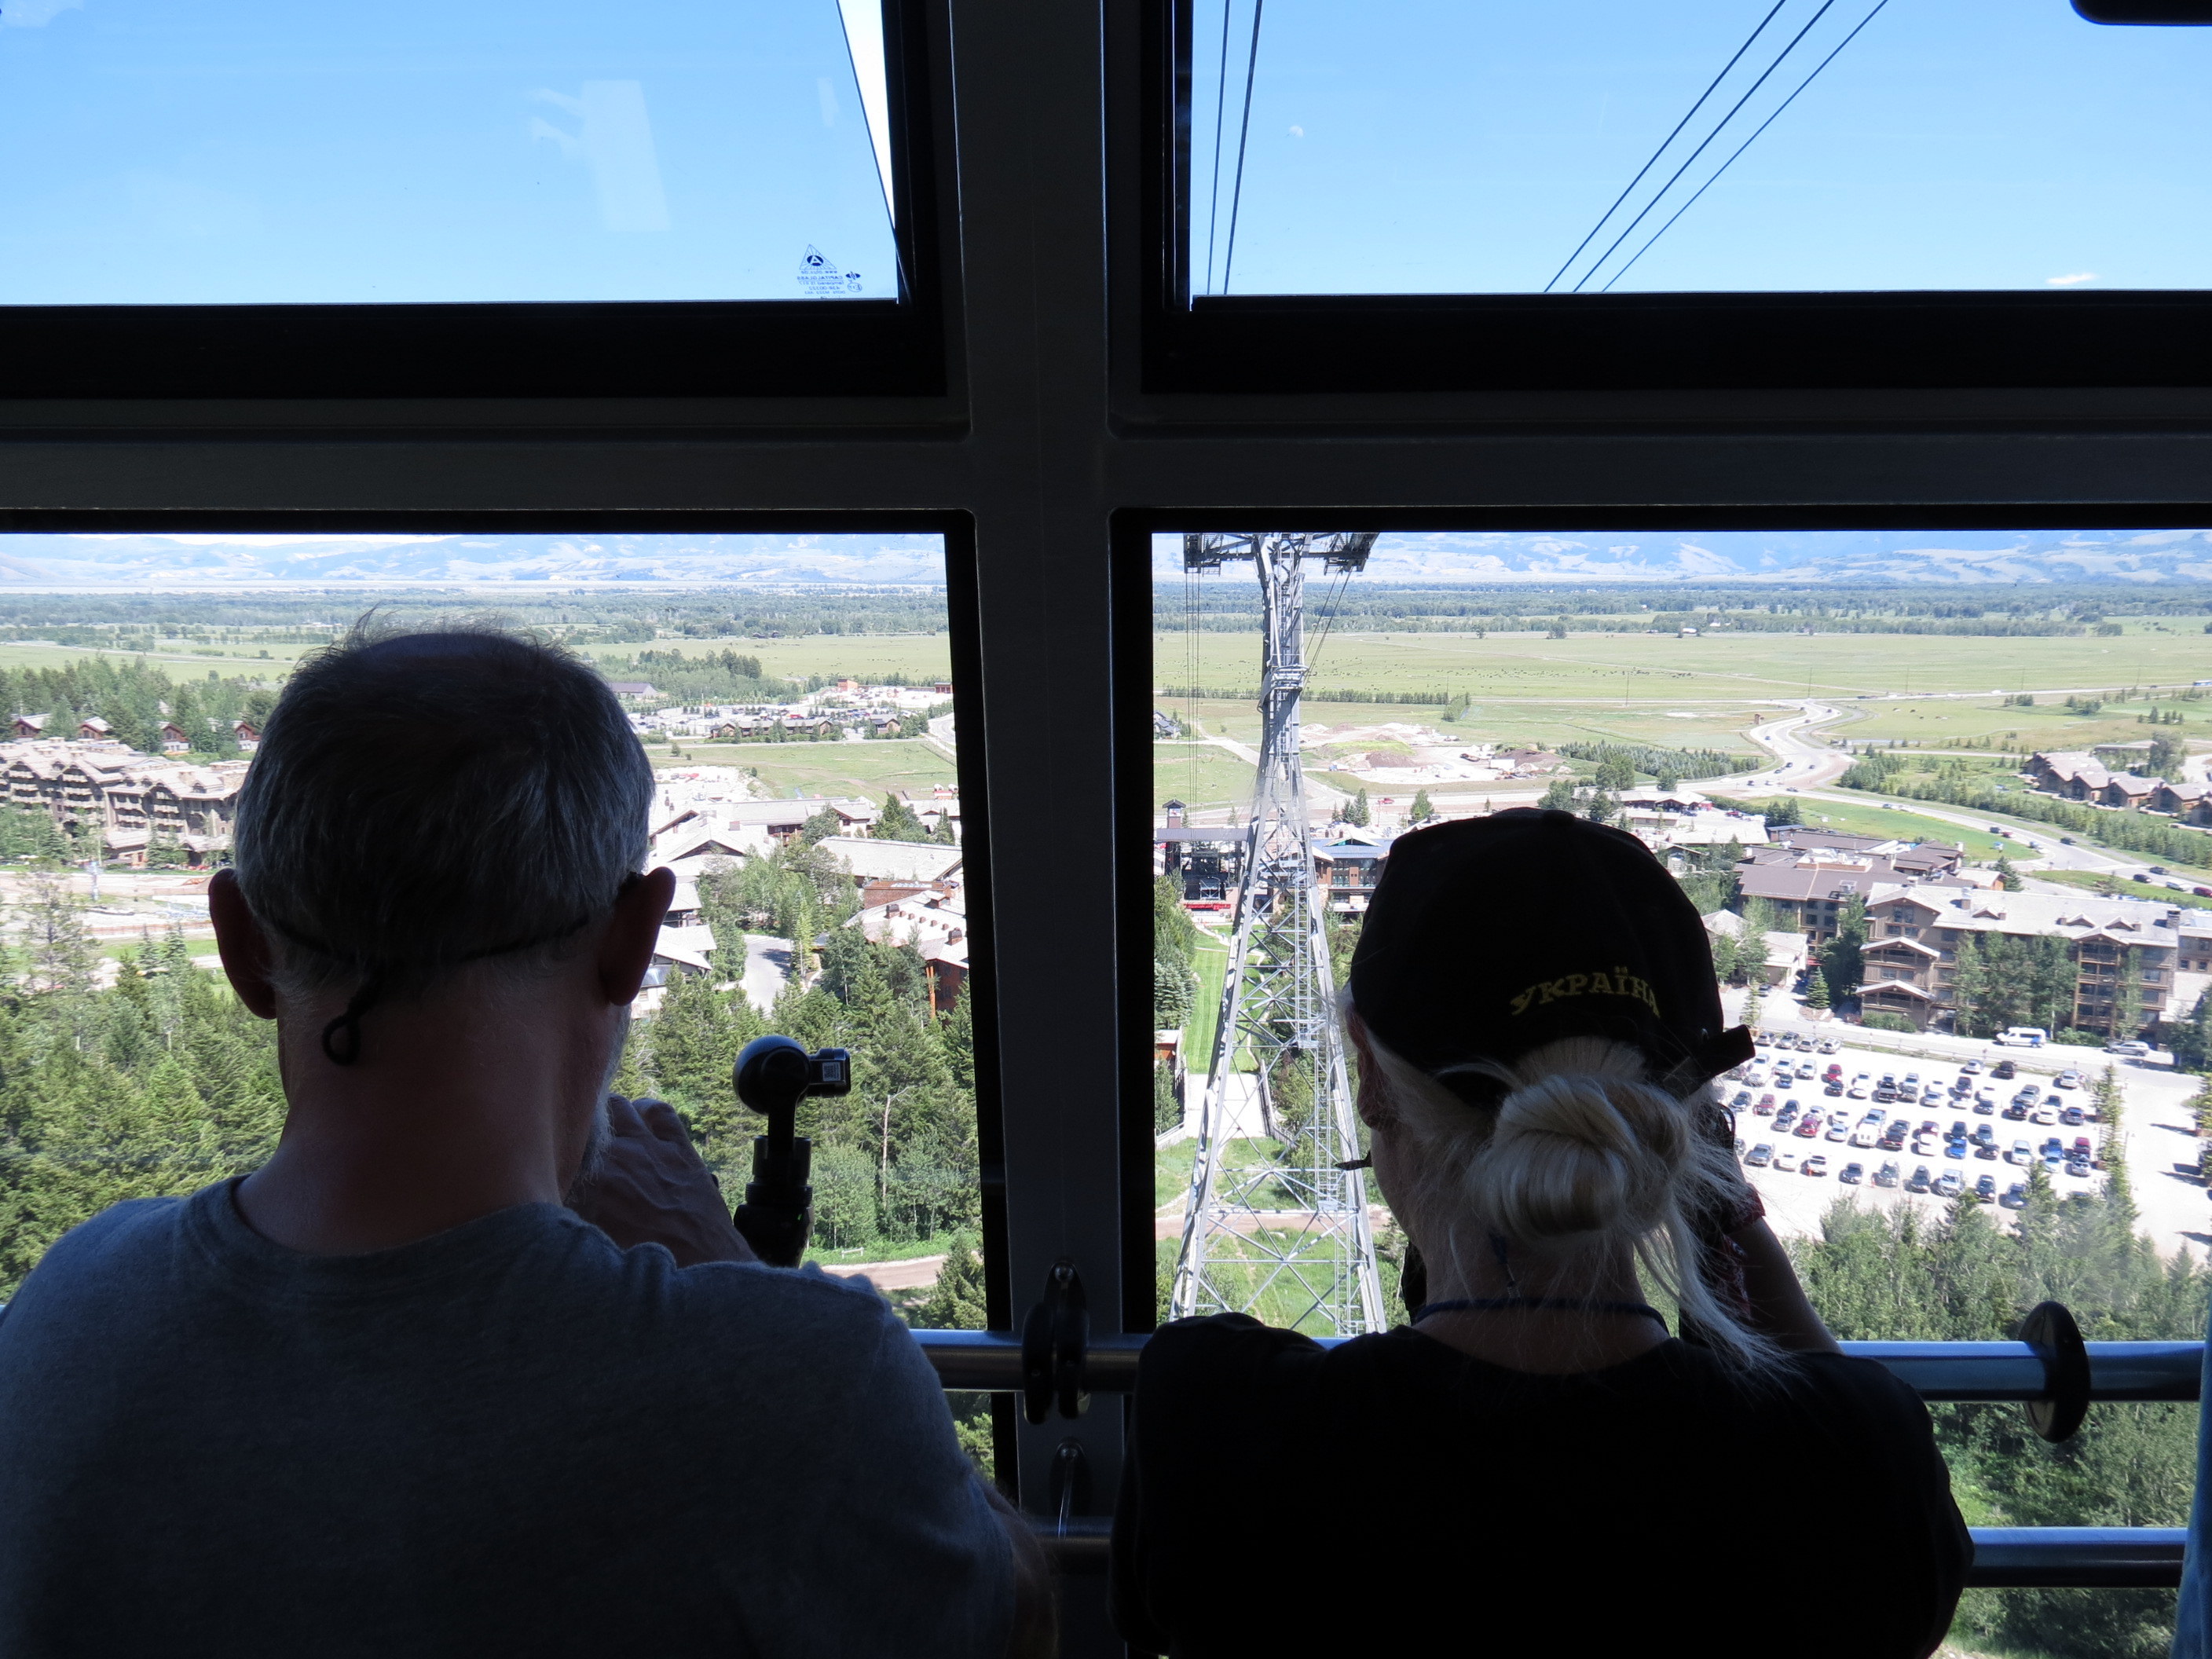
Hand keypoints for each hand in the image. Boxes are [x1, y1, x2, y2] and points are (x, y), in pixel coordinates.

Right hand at [568, 1095, 756, 1266]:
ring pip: (620, 1107)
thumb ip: (569, 1218)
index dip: (552, 1151)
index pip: (559, 1149)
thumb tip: (555, 1201)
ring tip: (606, 1123)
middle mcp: (615, 1156)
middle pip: (585, 1121)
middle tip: (578, 1139)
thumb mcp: (591, 1243)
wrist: (698, 1266)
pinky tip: (642, 1114)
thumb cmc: (642, 1261)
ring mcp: (649, 1147)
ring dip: (610, 1113)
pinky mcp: (679, 1147)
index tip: (549, 1157)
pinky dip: (648, 1110)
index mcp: (587, 1182)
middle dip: (579, 1127)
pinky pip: (661, 1112)